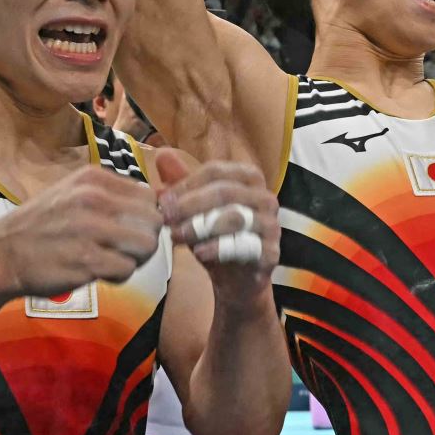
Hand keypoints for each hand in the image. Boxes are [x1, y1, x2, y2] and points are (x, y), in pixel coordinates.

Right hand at [0, 166, 163, 300]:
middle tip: (122, 251)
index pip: (149, 197)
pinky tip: (97, 273)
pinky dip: (118, 276)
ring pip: (146, 245)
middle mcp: (93, 198)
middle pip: (153, 222)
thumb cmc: (43, 227)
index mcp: (93, 178)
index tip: (125, 231)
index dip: (143, 219)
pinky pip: (126, 269)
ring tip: (110, 261)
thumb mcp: (74, 195)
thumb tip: (161, 203)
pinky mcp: (85, 259)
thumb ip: (113, 196)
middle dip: (144, 240)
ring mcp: (89, 228)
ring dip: (133, 259)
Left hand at [155, 150, 279, 292]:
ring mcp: (272, 225)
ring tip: (176, 236)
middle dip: (190, 204)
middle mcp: (266, 198)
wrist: (235, 279)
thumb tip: (162, 155)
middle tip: (165, 217)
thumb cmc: (215, 236)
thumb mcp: (195, 208)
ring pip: (235, 218)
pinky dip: (217, 249)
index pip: (216, 171)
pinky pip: (244, 246)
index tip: (162, 199)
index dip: (186, 184)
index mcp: (249, 179)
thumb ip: (182, 183)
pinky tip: (198, 253)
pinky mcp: (271, 252)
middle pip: (225, 191)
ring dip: (200, 226)